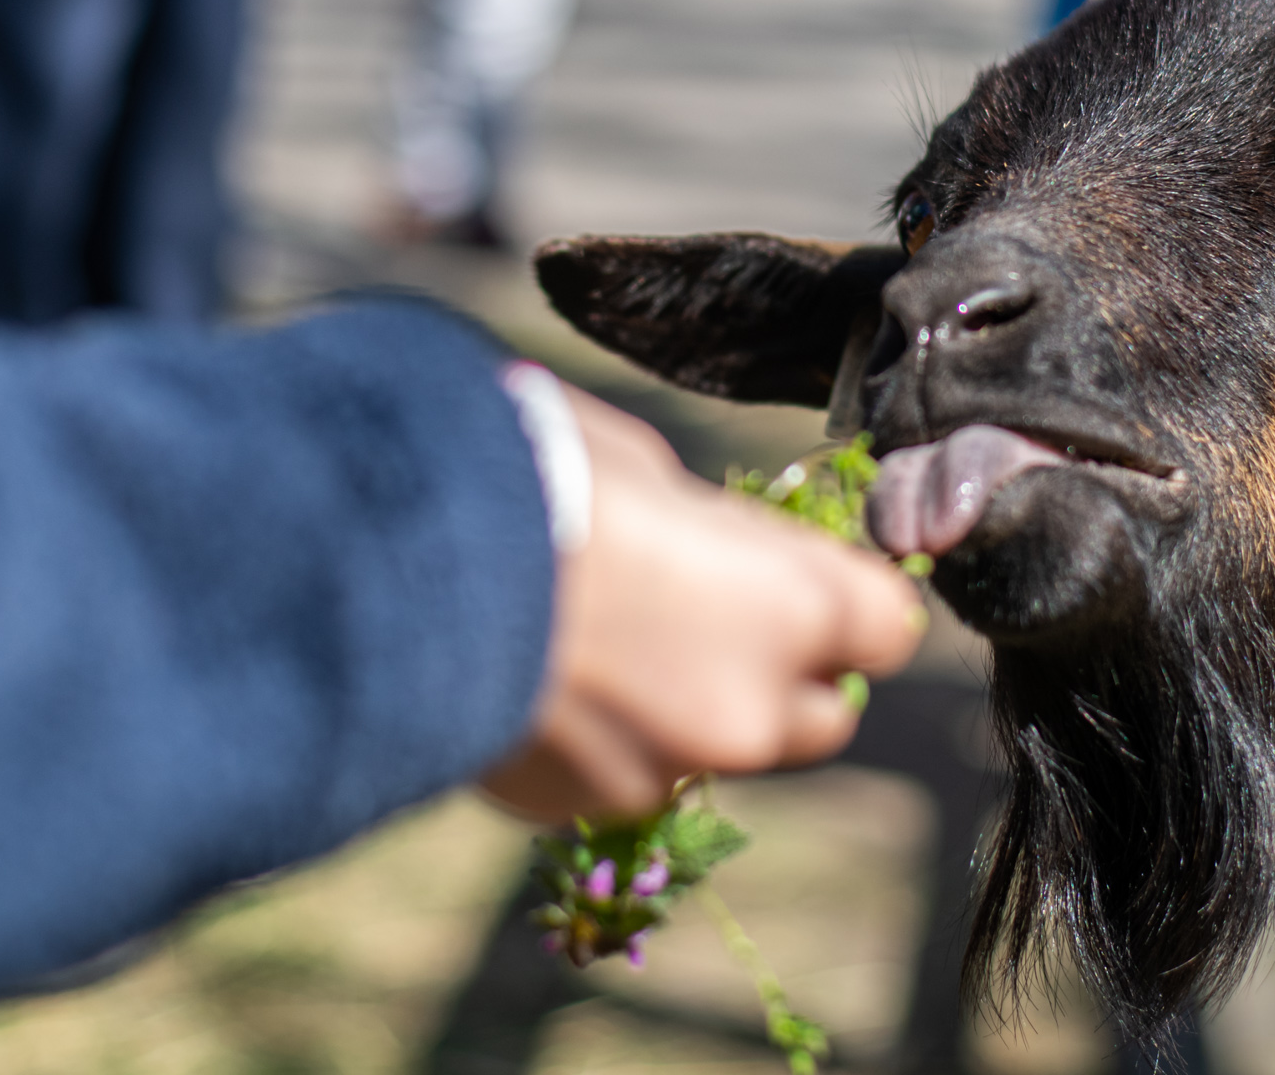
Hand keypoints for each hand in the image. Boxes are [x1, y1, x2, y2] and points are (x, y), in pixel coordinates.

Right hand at [479, 384, 924, 821]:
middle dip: (783, 670)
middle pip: (819, 713)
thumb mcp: (648, 468)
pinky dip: (604, 736)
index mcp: (790, 608)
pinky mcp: (581, 806)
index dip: (846, 598)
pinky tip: (540, 672)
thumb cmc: (529, 476)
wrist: (388, 566)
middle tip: (710, 609)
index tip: (802, 573)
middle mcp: (748, 710)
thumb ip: (714, 532)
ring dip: (686, 706)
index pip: (886, 628)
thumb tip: (719, 548)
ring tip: (598, 636)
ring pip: (715, 747)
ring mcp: (664, 771)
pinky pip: (624, 771)